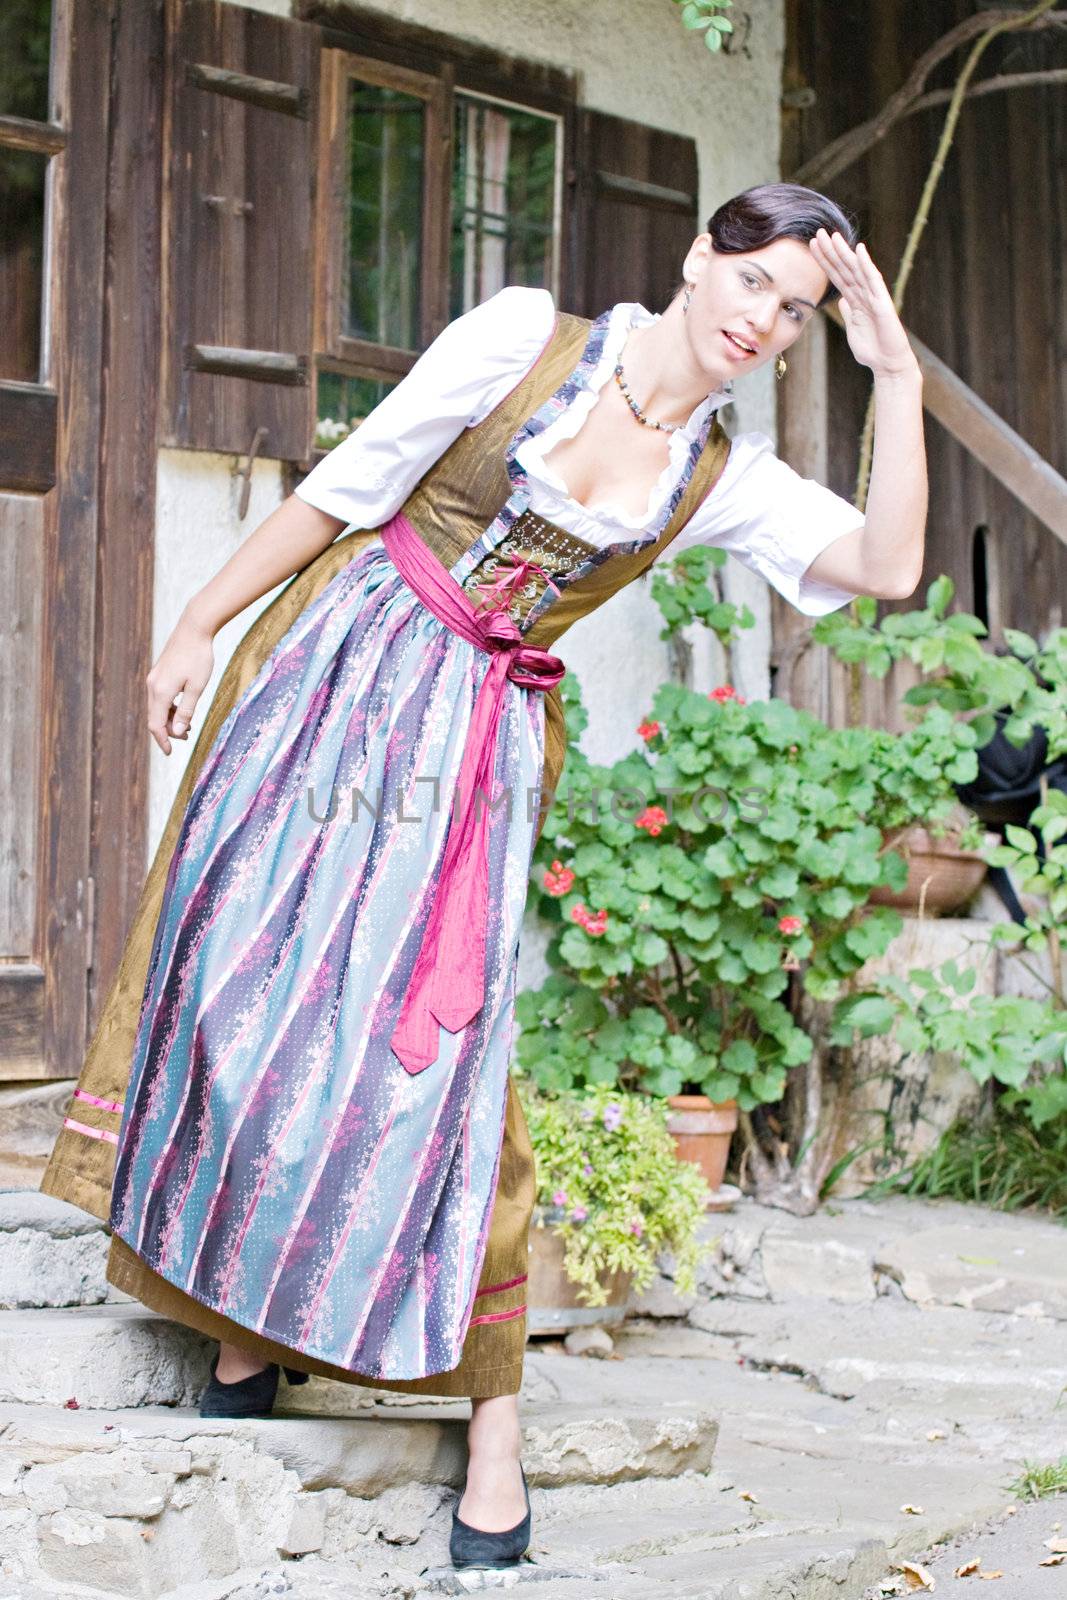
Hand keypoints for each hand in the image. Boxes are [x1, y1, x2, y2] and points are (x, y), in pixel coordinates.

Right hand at [146, 617, 213, 754]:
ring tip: (188, 724)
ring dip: (169, 719)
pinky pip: (159, 697)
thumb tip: (179, 731)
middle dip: (168, 731)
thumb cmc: (199, 657)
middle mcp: (152, 686)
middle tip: (187, 736)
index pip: (156, 725)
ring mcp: (153, 679)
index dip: (162, 741)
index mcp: (161, 692)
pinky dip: (168, 707)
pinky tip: (183, 708)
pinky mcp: (158, 673)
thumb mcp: (197, 687)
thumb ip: (187, 710)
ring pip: (156, 708)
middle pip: (155, 718)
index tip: (170, 753)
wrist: (194, 628)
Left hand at [809, 229, 916, 377]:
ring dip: (844, 253)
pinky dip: (866, 264)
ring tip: (832, 236)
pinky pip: (873, 280)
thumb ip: (849, 313)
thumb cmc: (872, 349)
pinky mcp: (882, 302)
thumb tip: (842, 300)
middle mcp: (863, 294)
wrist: (887, 364)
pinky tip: (859, 250)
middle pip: (844, 268)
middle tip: (818, 233)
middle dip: (831, 251)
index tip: (812, 246)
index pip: (837, 276)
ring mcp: (873, 296)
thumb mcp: (854, 329)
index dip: (825, 261)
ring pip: (856, 270)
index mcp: (855, 300)